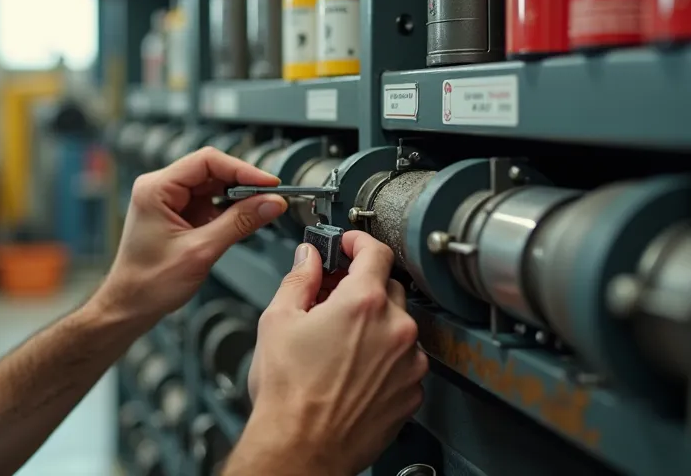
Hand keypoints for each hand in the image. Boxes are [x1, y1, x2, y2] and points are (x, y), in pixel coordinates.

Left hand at [93, 148, 288, 325]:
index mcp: (156, 189)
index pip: (207, 161)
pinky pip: (208, 203)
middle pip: (211, 171)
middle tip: (271, 198)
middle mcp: (159, 189)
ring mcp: (168, 202)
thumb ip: (239, 224)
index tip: (269, 184)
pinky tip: (244, 220)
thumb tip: (271, 203)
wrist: (130, 306)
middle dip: (243, 184)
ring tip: (261, 210)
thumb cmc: (149, 283)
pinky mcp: (177, 215)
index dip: (242, 170)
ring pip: (212, 187)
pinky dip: (228, 211)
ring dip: (237, 198)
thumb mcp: (201, 252)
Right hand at [233, 231, 428, 474]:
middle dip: (361, 287)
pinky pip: (403, 360)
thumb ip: (299, 279)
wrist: (302, 448)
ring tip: (339, 342)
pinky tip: (353, 368)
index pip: (376, 251)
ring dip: (374, 324)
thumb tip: (307, 259)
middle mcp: (396, 329)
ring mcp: (408, 363)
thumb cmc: (288, 395)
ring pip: (398, 326)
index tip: (349, 245)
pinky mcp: (412, 391)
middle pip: (388, 287)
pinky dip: (384, 357)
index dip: (359, 242)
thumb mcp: (278, 321)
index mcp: (363, 304)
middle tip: (332, 299)